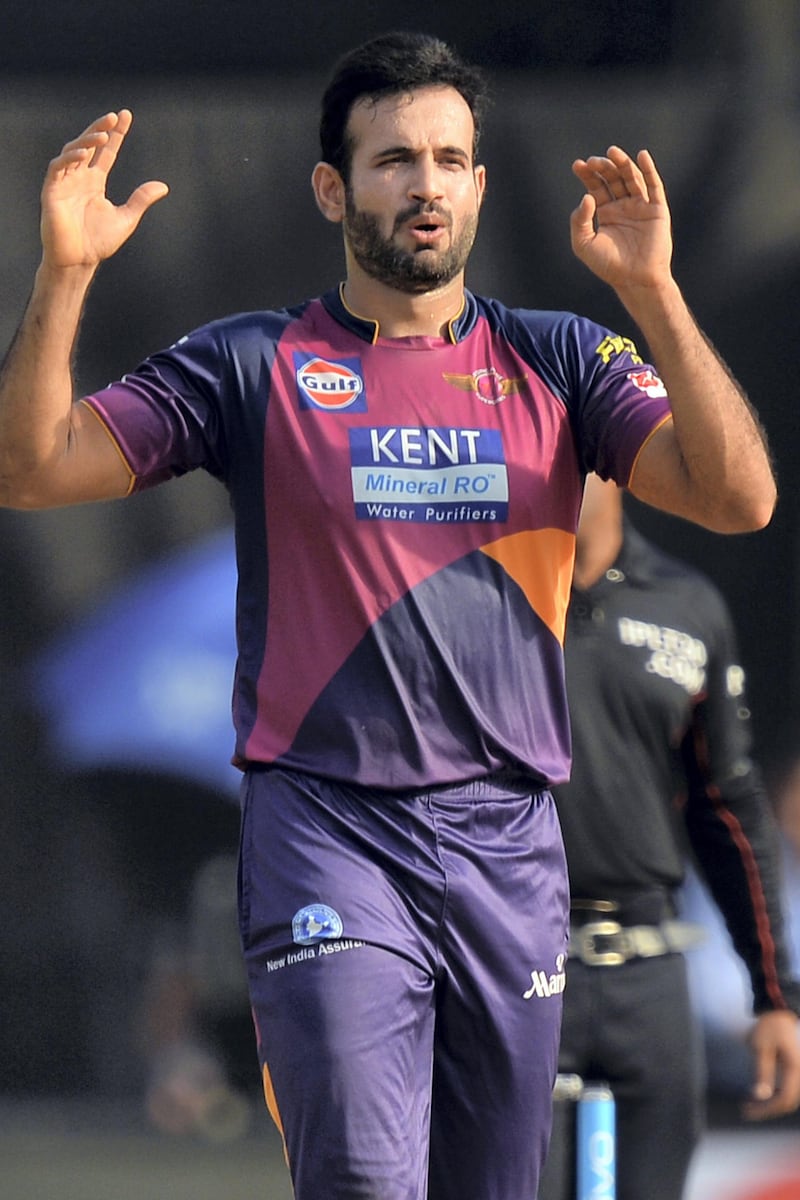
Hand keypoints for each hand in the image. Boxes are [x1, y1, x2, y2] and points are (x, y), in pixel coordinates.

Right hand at [40, 109, 168, 270]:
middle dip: (100, 129)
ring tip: (103, 134)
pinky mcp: (51, 191)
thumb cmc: (98, 243)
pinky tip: (84, 153)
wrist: (78, 261)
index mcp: (94, 182)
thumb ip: (141, 200)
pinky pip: (57, 168)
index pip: (106, 152)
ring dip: (86, 140)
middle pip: (88, 145)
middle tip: (114, 117)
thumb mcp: (126, 218)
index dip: (115, 134)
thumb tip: (163, 186)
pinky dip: (70, 158)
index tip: (126, 116)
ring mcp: (64, 182)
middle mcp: (79, 178)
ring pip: (72, 151)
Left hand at [569, 146, 671, 292]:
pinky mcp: (657, 209)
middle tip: (593, 161)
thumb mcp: (584, 244)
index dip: (587, 175)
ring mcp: (641, 206)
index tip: (578, 165)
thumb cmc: (609, 266)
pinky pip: (654, 186)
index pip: (596, 186)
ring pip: (631, 178)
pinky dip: (648, 170)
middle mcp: (623, 206)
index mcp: (606, 212)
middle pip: (613, 178)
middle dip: (603, 168)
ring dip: (622, 164)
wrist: (635, 279)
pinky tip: (641, 156)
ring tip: (612, 153)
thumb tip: (586, 196)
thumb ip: (579, 221)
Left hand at [742, 1010, 799, 1120]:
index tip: (749, 1110)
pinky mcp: (794, 1072)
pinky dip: (775, 1096)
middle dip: (768, 1109)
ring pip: (789, 1099)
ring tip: (750, 1105)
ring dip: (771, 1104)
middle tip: (746, 1110)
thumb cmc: (768, 1028)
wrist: (778, 1014)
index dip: (768, 1108)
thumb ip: (762, 1072)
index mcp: (795, 1068)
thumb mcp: (761, 1048)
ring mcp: (799, 1074)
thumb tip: (760, 1096)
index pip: (785, 1098)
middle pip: (788, 1102)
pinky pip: (788, 1091)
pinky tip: (760, 1096)